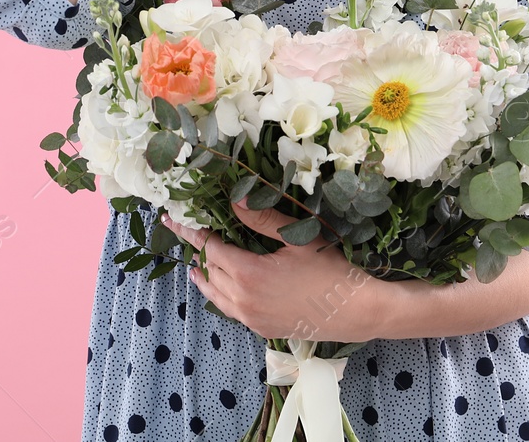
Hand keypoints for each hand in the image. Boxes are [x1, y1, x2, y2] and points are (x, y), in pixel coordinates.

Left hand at [162, 202, 382, 342]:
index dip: (190, 232)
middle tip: (184, 233)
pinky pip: (231, 310)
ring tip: (194, 265)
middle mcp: (242, 300)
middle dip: (195, 251)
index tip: (172, 219)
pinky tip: (223, 288)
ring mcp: (251, 318)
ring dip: (204, 277)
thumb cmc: (330, 270)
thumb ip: (261, 218)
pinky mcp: (261, 329)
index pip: (208, 249)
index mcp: (248, 274)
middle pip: (208, 272)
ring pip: (215, 296)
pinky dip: (220, 295)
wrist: (356, 311)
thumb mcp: (297, 237)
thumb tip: (233, 198)